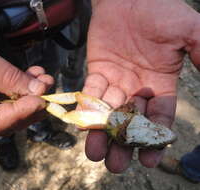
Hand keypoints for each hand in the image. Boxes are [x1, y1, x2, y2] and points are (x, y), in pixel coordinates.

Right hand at [0, 17, 53, 140]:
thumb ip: (5, 76)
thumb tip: (38, 91)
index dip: (17, 116)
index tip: (39, 101)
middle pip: (4, 121)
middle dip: (30, 106)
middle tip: (47, 90)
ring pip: (11, 108)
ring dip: (31, 94)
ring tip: (44, 79)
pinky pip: (9, 93)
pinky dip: (24, 85)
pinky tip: (35, 74)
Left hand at [84, 0, 199, 172]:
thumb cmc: (159, 11)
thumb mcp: (189, 32)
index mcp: (160, 84)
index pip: (159, 117)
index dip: (153, 137)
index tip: (147, 159)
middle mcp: (137, 87)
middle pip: (130, 121)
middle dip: (122, 143)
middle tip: (115, 165)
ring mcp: (116, 80)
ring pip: (108, 112)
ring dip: (101, 133)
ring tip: (95, 154)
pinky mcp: (97, 71)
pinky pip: (91, 92)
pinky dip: (87, 108)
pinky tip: (83, 125)